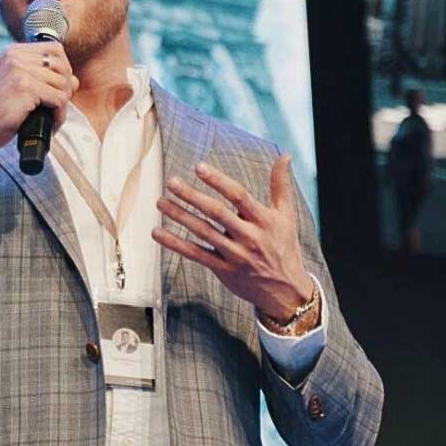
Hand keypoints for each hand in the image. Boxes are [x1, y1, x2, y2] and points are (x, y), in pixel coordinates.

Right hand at [0, 41, 78, 162]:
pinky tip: (51, 124)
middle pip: (62, 64)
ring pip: (63, 83)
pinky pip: (59, 99)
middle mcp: (15, 56)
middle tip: (57, 106)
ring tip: (53, 118)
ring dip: (63, 104)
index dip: (63, 69)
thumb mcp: (17, 88)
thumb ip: (42, 79)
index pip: (54, 49)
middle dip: (66, 86)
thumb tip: (75, 80)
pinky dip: (59, 115)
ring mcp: (20, 71)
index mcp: (12, 52)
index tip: (57, 89)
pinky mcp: (25, 88)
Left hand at [152, 156, 313, 319]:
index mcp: (264, 220)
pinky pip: (196, 254)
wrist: (286, 291)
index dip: (218, 180)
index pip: (238, 195)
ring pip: (203, 232)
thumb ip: (280, 185)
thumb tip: (285, 155)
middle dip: (192, 196)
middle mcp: (249, 236)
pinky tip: (157, 233)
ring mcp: (235, 254)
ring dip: (180, 216)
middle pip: (216, 213)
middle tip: (172, 182)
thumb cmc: (284, 247)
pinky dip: (175, 244)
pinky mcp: (223, 269)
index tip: (198, 167)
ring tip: (160, 202)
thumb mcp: (287, 216)